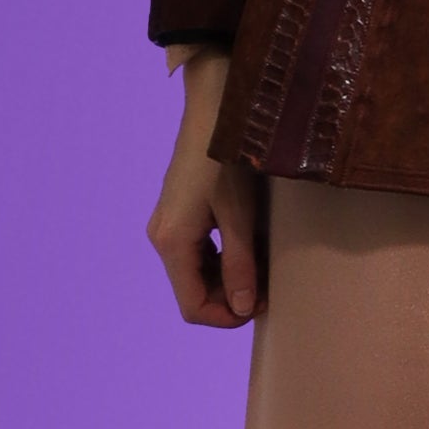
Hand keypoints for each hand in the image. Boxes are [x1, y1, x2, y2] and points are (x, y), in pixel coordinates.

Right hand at [146, 51, 265, 325]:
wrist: (213, 111)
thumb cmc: (226, 160)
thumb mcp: (240, 216)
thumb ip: (240, 265)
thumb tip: (244, 308)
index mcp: (172, 243)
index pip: (192, 306)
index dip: (226, 317)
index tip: (260, 307)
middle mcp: (161, 238)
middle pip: (191, 291)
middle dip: (228, 298)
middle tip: (267, 289)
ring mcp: (166, 224)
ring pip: (193, 273)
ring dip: (225, 280)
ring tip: (260, 269)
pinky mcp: (176, 212)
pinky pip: (194, 252)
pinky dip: (218, 261)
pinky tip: (244, 248)